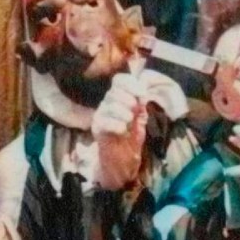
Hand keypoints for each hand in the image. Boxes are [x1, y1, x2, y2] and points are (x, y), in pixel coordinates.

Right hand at [92, 73, 147, 189]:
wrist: (124, 159)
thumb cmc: (132, 136)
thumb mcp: (141, 116)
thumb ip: (141, 102)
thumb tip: (142, 90)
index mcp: (119, 97)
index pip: (120, 79)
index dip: (131, 83)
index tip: (142, 93)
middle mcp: (107, 103)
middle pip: (115, 91)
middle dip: (130, 100)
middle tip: (134, 113)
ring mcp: (100, 115)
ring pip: (110, 105)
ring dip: (125, 113)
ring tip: (129, 123)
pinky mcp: (96, 128)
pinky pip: (104, 120)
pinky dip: (117, 125)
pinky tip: (123, 131)